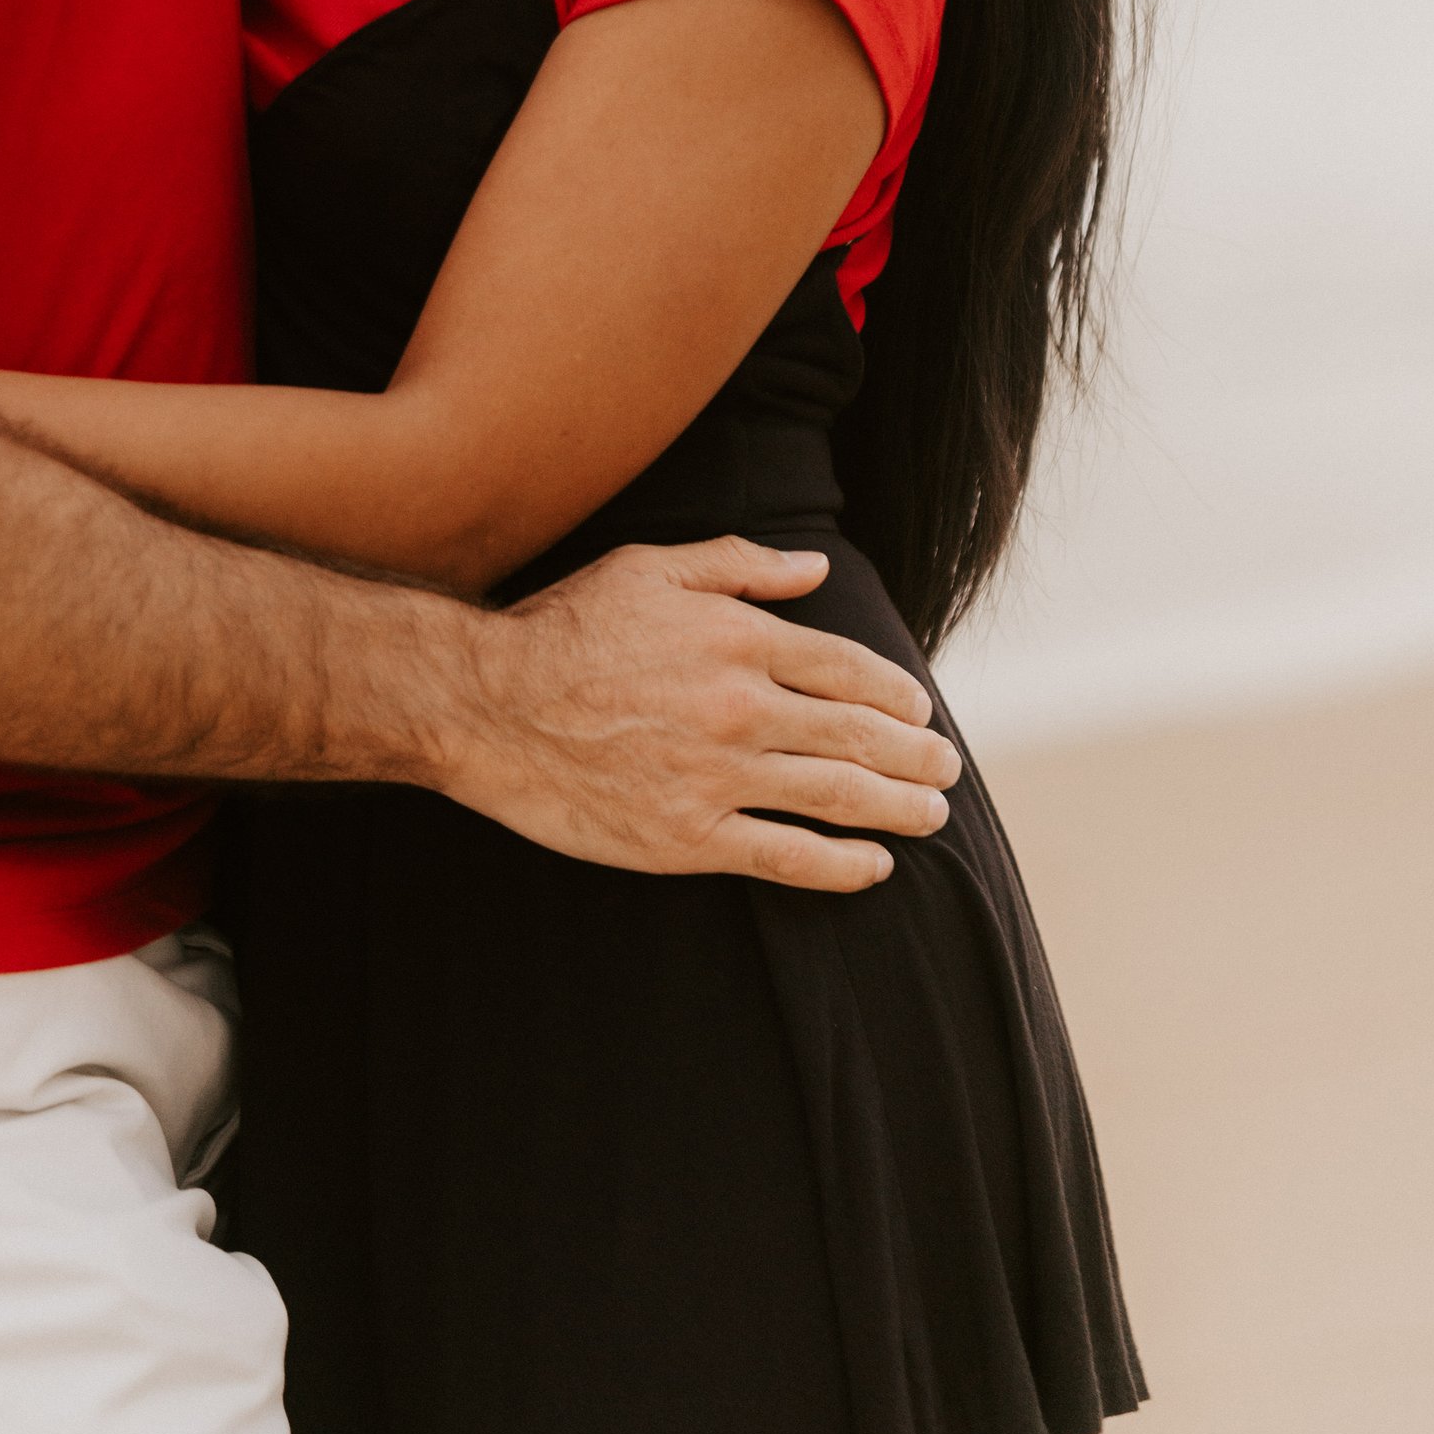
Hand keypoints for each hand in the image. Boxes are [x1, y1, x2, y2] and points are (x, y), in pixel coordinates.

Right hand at [444, 536, 958, 890]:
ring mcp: (718, 777)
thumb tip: (815, 568)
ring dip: (899, 809)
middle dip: (916, 756)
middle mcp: (741, 708)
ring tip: (932, 815)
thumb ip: (738, 566)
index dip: (895, 693)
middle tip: (947, 770)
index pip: (848, 670)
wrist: (486, 706)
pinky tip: (873, 867)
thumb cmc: (564, 628)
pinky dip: (841, 865)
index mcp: (737, 640)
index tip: (919, 710)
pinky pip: (787, 857)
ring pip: (838, 798)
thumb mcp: (650, 569)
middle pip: (859, 737)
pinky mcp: (689, 837)